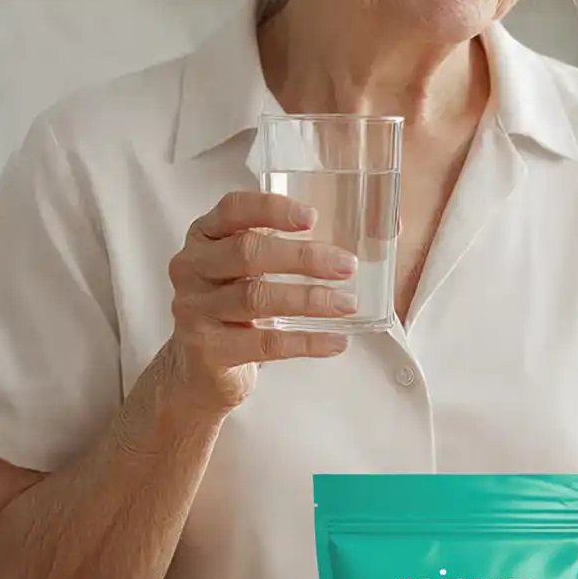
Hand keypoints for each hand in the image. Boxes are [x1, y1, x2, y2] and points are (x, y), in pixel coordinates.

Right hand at [155, 190, 357, 408]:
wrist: (196, 369)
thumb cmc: (235, 308)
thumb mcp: (250, 271)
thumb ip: (294, 247)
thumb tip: (385, 230)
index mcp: (204, 237)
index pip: (232, 210)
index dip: (271, 209)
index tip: (312, 217)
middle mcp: (191, 268)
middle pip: (246, 253)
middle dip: (302, 258)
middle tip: (346, 265)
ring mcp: (194, 309)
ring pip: (256, 298)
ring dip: (308, 299)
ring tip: (347, 304)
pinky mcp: (207, 349)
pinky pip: (263, 343)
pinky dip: (305, 342)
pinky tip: (334, 341)